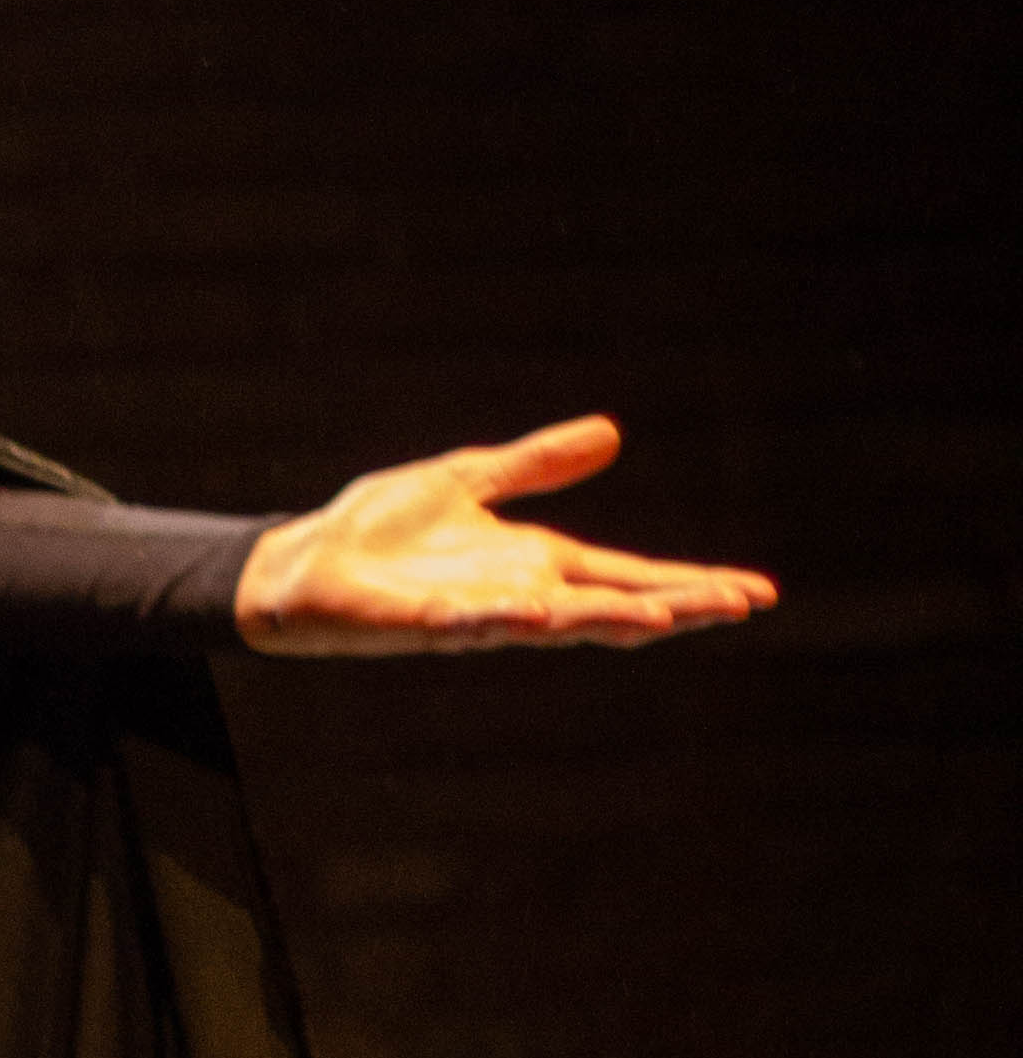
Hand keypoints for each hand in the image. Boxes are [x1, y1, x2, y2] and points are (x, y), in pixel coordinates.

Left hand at [234, 416, 776, 655]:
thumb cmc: (379, 530)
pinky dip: (506, 620)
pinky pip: (471, 625)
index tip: (754, 592)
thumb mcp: (470, 479)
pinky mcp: (421, 622)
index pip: (630, 576)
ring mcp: (474, 614)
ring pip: (558, 622)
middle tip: (744, 606)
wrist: (303, 560)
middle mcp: (518, 596)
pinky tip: (541, 614)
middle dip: (680, 604)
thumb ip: (537, 465)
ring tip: (670, 618)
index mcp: (536, 564)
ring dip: (611, 620)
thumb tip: (612, 432)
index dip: (691, 583)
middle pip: (616, 605)